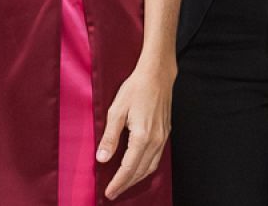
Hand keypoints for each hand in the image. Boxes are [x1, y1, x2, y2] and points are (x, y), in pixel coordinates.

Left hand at [98, 61, 173, 199]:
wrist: (157, 74)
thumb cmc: (136, 89)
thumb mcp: (116, 111)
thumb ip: (110, 137)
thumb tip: (102, 158)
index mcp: (142, 137)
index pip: (129, 168)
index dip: (118, 182)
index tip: (108, 192)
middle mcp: (156, 140)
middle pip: (141, 171)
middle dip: (126, 184)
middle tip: (113, 192)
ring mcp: (163, 137)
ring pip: (151, 166)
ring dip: (137, 178)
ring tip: (124, 184)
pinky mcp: (165, 132)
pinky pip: (157, 157)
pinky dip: (146, 168)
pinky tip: (138, 168)